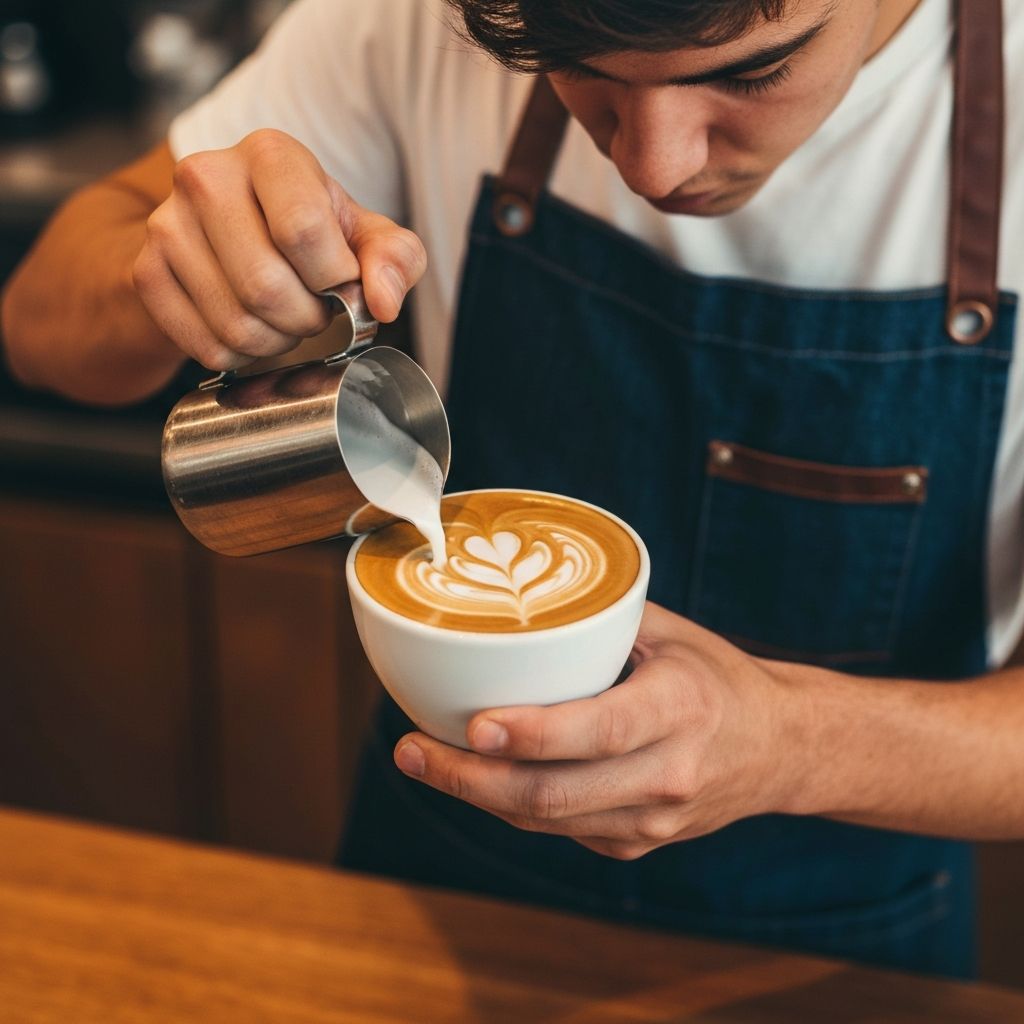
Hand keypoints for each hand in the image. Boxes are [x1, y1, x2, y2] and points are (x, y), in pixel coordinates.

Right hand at [133, 129, 426, 370]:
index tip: (340, 283)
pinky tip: (251, 329)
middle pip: (266, 287)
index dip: (333, 277)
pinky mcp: (146, 272)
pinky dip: (241, 355)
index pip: (303, 230)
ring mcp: (167, 225)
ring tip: (284, 319)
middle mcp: (206, 176)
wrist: (226, 233)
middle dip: (307, 319)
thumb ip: (394, 258)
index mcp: (270, 153)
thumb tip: (383, 302)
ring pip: (238, 324)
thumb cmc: (307, 231)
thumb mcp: (363, 234)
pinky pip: (208, 346)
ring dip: (276, 342)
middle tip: (315, 312)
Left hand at [394, 602, 803, 859]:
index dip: (535, 734)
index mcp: (680, 709)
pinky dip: (510, 802)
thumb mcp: (670, 633)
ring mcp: (652, 820)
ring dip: (477, 795)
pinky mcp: (636, 844)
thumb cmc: (715, 677)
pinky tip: (475, 774)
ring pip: (547, 820)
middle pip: (556, 793)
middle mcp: (667, 775)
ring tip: (421, 761)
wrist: (779, 749)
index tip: (475, 723)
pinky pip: (559, 828)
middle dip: (472, 778)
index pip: (602, 730)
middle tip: (412, 750)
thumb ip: (601, 619)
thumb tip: (517, 593)